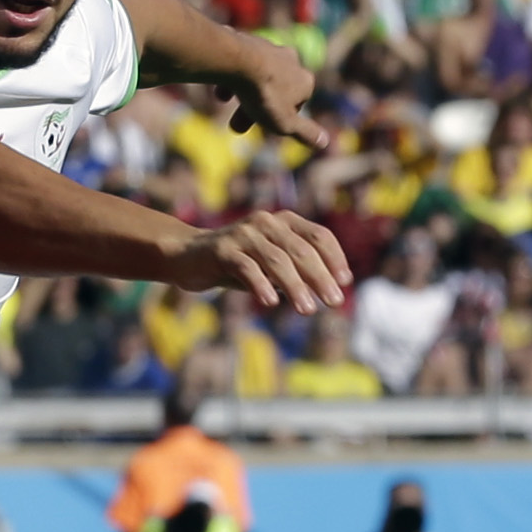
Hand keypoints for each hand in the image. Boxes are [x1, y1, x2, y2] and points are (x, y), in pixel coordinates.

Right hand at [173, 212, 351, 314]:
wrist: (187, 257)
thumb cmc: (235, 264)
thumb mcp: (269, 265)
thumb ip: (293, 272)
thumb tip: (327, 291)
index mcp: (283, 221)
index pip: (319, 236)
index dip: (335, 258)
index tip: (344, 282)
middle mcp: (266, 222)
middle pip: (301, 250)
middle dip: (320, 277)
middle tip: (333, 302)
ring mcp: (243, 234)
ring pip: (277, 260)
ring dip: (295, 287)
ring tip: (307, 310)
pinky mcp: (222, 249)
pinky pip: (246, 267)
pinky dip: (261, 285)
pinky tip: (270, 302)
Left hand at [214, 36, 329, 150]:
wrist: (239, 61)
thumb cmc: (264, 94)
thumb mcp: (285, 122)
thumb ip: (305, 133)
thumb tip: (325, 142)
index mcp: (305, 80)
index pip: (296, 105)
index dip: (279, 119)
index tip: (263, 127)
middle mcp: (292, 61)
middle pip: (273, 92)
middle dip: (254, 110)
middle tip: (235, 127)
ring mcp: (270, 49)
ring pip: (257, 78)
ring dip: (242, 93)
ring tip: (223, 103)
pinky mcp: (249, 42)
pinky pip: (241, 65)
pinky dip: (232, 78)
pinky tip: (220, 89)